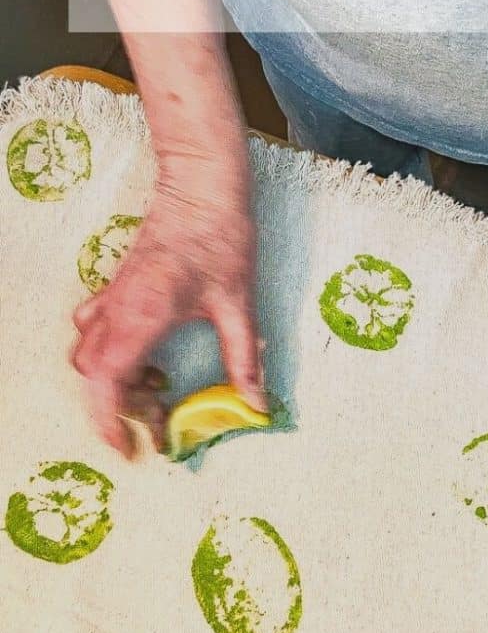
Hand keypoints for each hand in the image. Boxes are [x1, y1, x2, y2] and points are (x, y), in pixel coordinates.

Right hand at [71, 155, 265, 456]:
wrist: (202, 185)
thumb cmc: (220, 237)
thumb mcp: (238, 303)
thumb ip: (243, 358)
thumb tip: (255, 404)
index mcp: (143, 316)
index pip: (105, 381)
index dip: (108, 421)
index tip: (128, 447)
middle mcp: (118, 309)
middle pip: (92, 374)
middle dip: (116, 407)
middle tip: (154, 421)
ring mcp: (114, 295)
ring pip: (88, 350)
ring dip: (110, 379)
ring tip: (152, 390)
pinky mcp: (119, 284)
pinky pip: (96, 327)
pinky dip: (110, 352)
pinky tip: (148, 356)